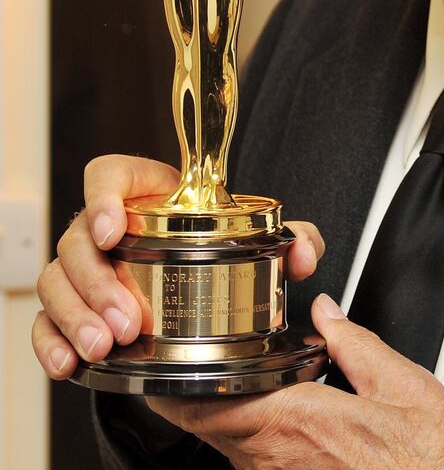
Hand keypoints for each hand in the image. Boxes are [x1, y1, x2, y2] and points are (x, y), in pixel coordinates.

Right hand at [31, 154, 324, 379]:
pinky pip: (46, 320)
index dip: (104, 195)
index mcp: (146, 195)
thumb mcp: (257, 239)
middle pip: (79, 239)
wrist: (202, 294)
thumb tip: (304, 251)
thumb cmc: (219, 249)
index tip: (115, 227)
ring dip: (77, 314)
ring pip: (58, 280)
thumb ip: (292, 237)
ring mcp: (87, 268)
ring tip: (106, 344)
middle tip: (127, 318)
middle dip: (97, 281)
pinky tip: (69, 362)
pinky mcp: (75, 308)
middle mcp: (107, 227)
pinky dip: (52, 342)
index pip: (109, 175)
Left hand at [147, 294, 443, 469]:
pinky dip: (242, 433)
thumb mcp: (397, 380)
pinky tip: (259, 413)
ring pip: (226, 445)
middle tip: (175, 367)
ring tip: (215, 381)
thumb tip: (328, 312)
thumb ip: (353, 340)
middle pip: (207, 428)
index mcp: (297, 420)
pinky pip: (252, 460)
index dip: (173, 387)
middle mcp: (278, 458)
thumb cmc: (428, 452)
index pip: (211, 405)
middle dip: (185, 397)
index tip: (156, 367)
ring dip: (214, 414)